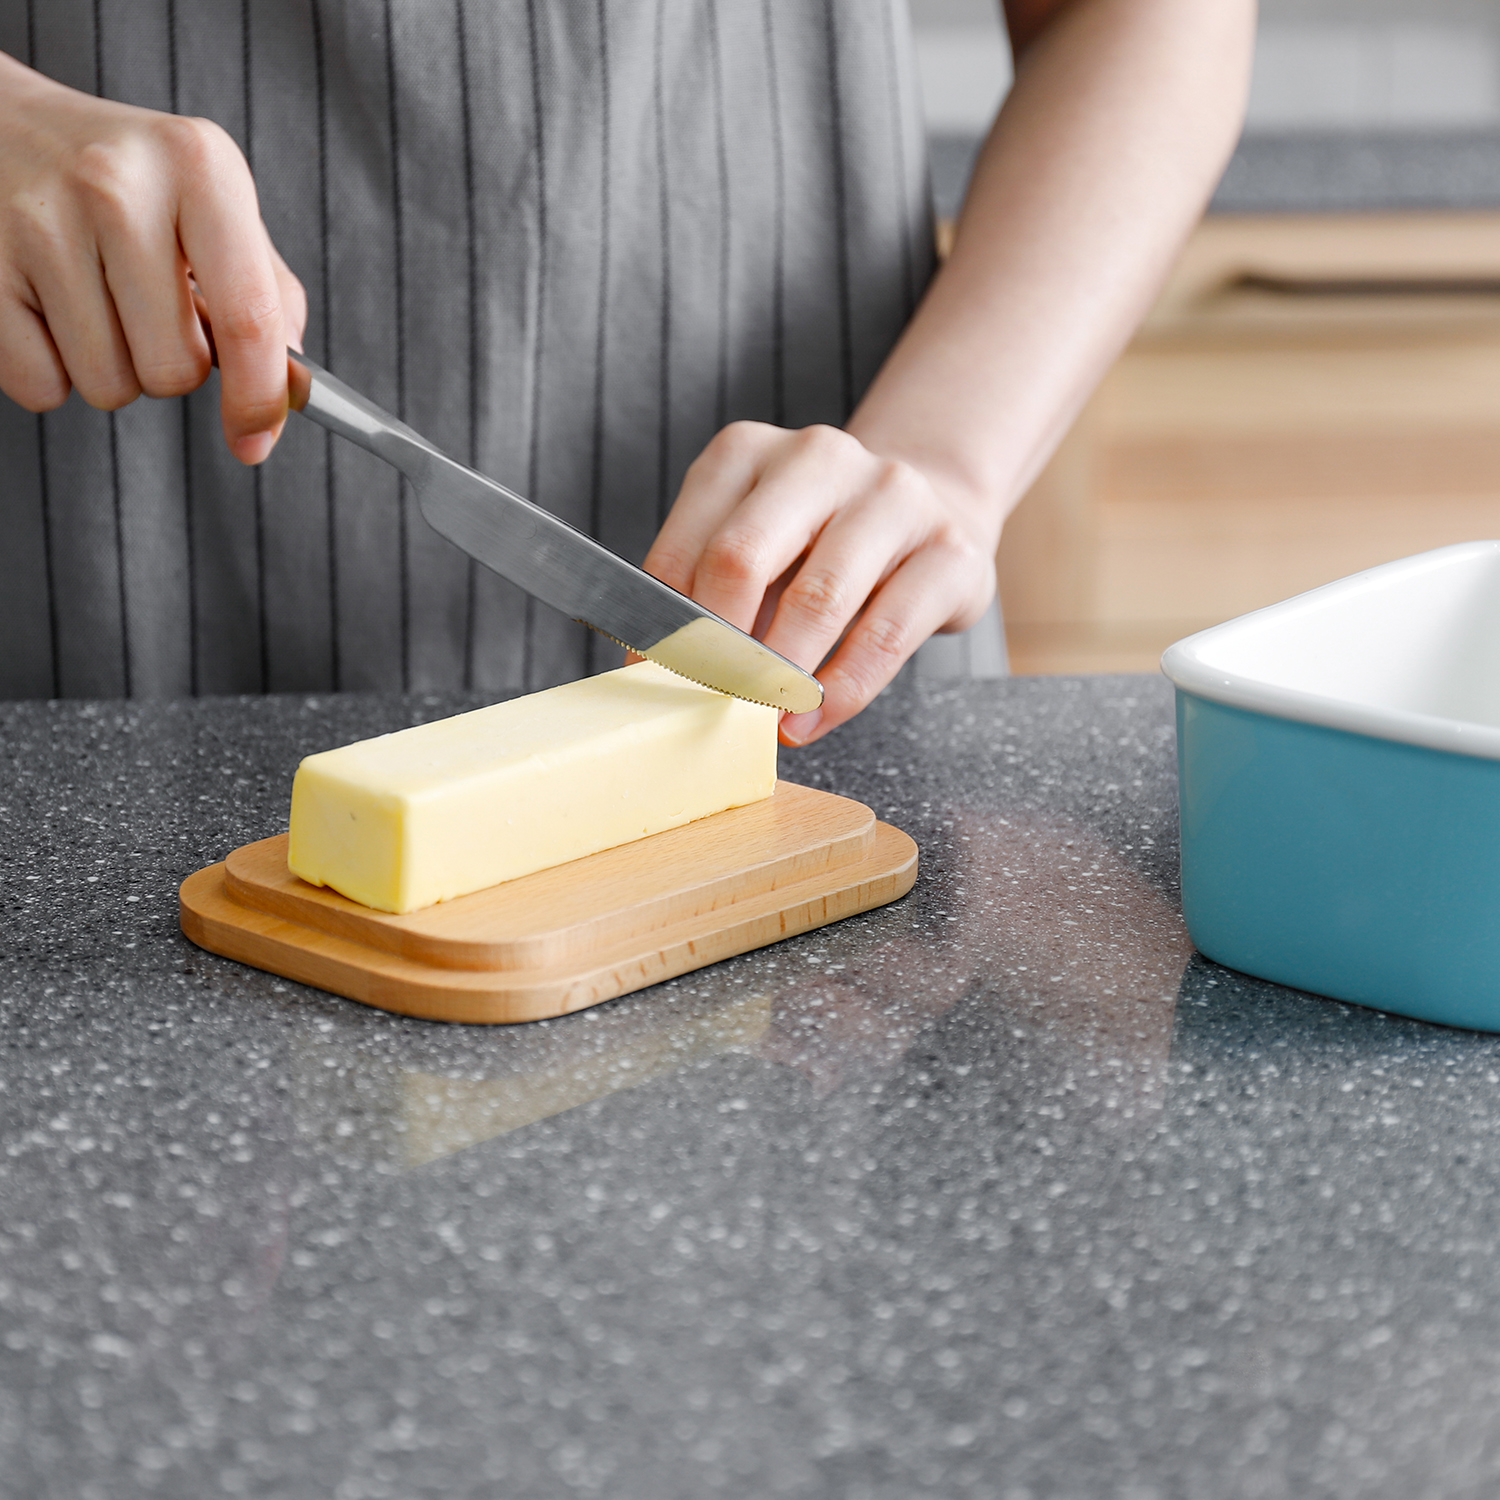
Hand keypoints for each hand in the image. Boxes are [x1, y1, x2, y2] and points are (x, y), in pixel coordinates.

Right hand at [0, 52, 304, 462]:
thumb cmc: (124, 180)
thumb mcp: (211, 204)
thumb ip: (267, 291)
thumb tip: (291, 388)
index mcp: (198, 166)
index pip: (250, 318)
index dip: (260, 399)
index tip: (256, 440)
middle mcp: (118, 186)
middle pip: (174, 371)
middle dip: (169, 365)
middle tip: (144, 307)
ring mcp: (39, 221)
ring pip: (110, 386)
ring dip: (110, 367)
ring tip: (91, 297)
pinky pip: (42, 386)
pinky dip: (50, 368)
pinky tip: (45, 304)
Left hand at [643, 422, 999, 744]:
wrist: (929, 514)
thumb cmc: (819, 545)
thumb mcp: (756, 549)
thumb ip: (711, 595)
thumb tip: (660, 677)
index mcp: (746, 452)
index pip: (687, 549)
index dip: (664, 628)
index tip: (657, 685)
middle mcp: (818, 457)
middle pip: (742, 558)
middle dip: (717, 647)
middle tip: (709, 703)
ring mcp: (892, 495)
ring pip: (819, 598)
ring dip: (781, 675)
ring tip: (764, 719)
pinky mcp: (949, 549)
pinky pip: (886, 632)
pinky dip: (842, 689)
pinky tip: (815, 717)